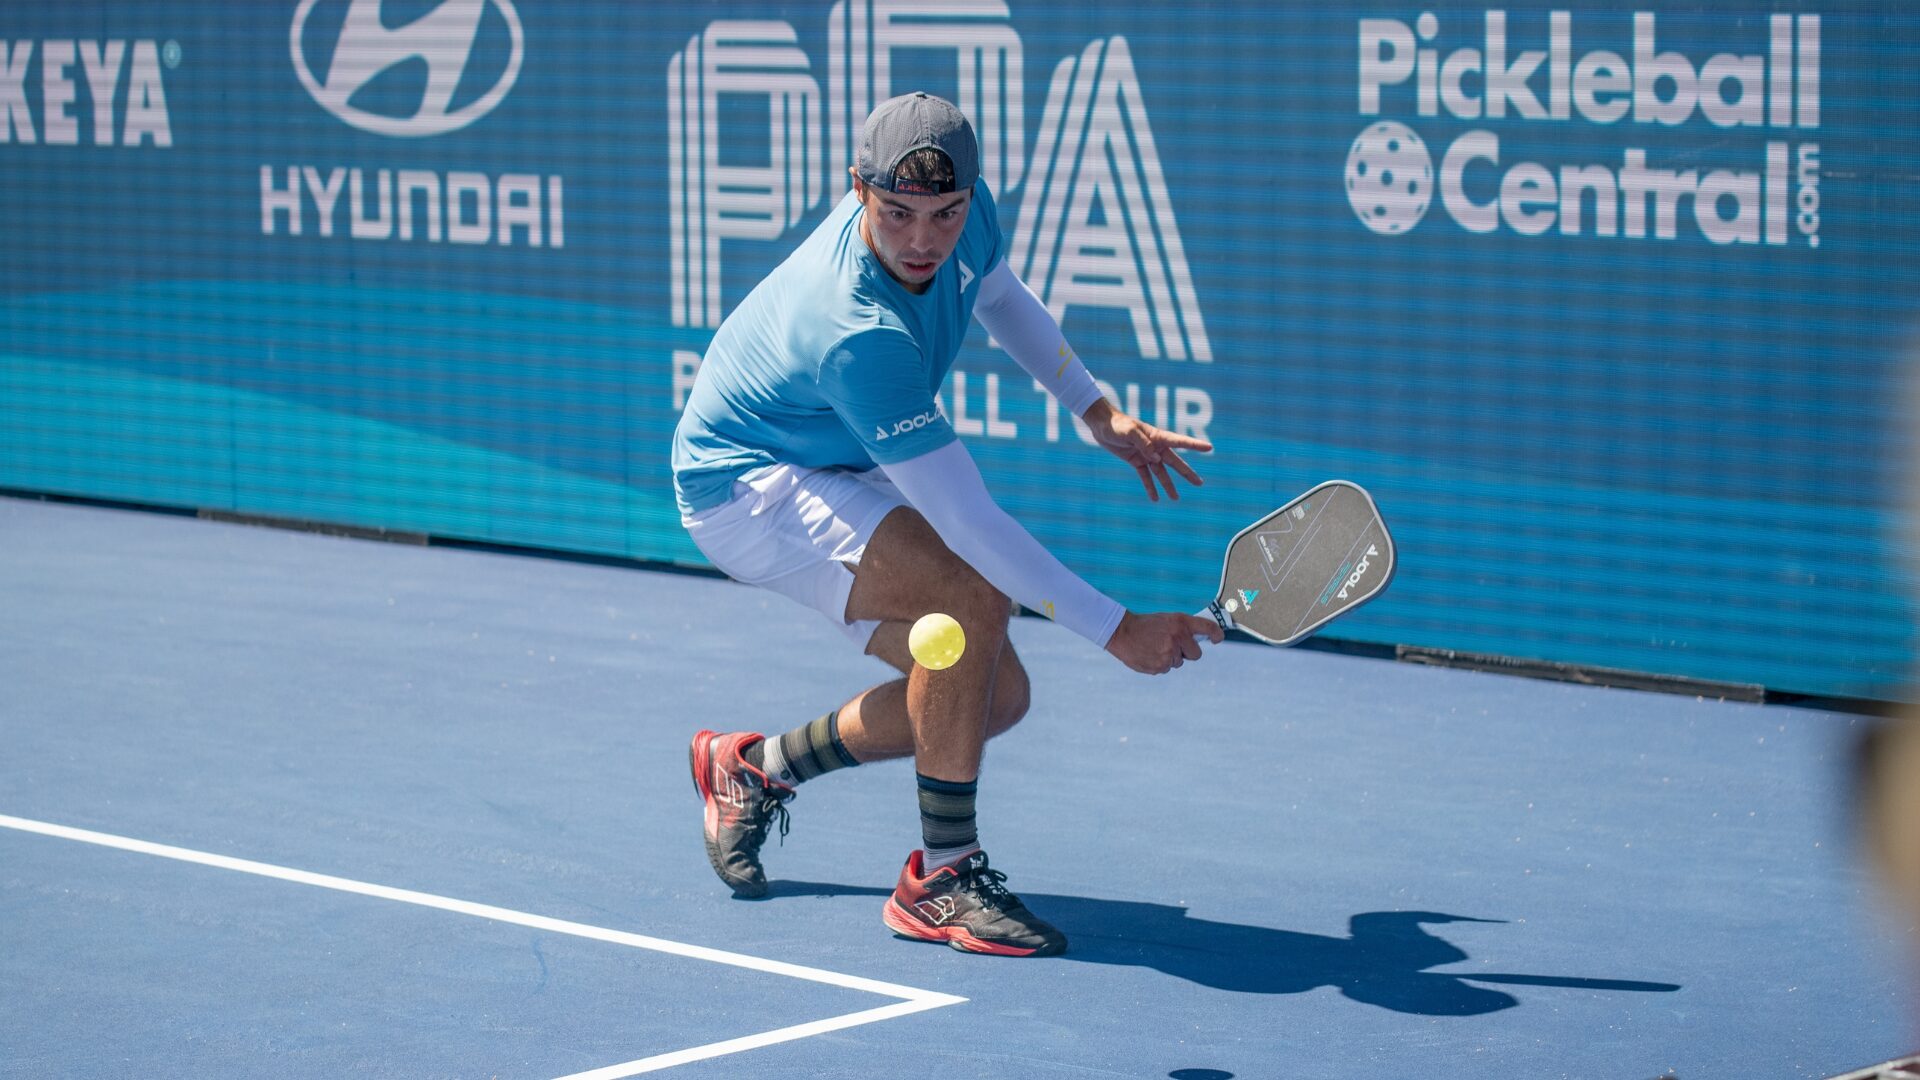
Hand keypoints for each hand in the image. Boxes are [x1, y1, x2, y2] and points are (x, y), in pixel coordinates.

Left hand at [1082, 398, 1211, 500]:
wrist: (1102, 425)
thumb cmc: (1118, 424)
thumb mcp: (1130, 431)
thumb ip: (1144, 444)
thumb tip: (1156, 458)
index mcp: (1158, 436)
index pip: (1180, 441)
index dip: (1194, 445)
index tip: (1209, 447)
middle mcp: (1155, 447)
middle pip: (1174, 462)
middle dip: (1187, 473)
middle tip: (1200, 483)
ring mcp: (1147, 455)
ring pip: (1161, 473)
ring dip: (1168, 485)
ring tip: (1176, 498)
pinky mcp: (1136, 461)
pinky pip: (1145, 476)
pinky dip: (1150, 487)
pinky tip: (1155, 499)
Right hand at [1105, 611, 1224, 673]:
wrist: (1122, 632)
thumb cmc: (1146, 625)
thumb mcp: (1167, 620)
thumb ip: (1183, 629)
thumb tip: (1197, 642)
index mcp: (1181, 623)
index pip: (1207, 628)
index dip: (1216, 634)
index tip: (1217, 639)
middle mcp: (1178, 638)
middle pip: (1196, 654)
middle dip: (1187, 652)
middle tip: (1173, 645)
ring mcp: (1169, 654)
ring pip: (1178, 662)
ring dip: (1170, 657)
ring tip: (1154, 647)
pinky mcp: (1160, 666)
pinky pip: (1166, 669)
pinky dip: (1159, 663)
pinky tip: (1149, 654)